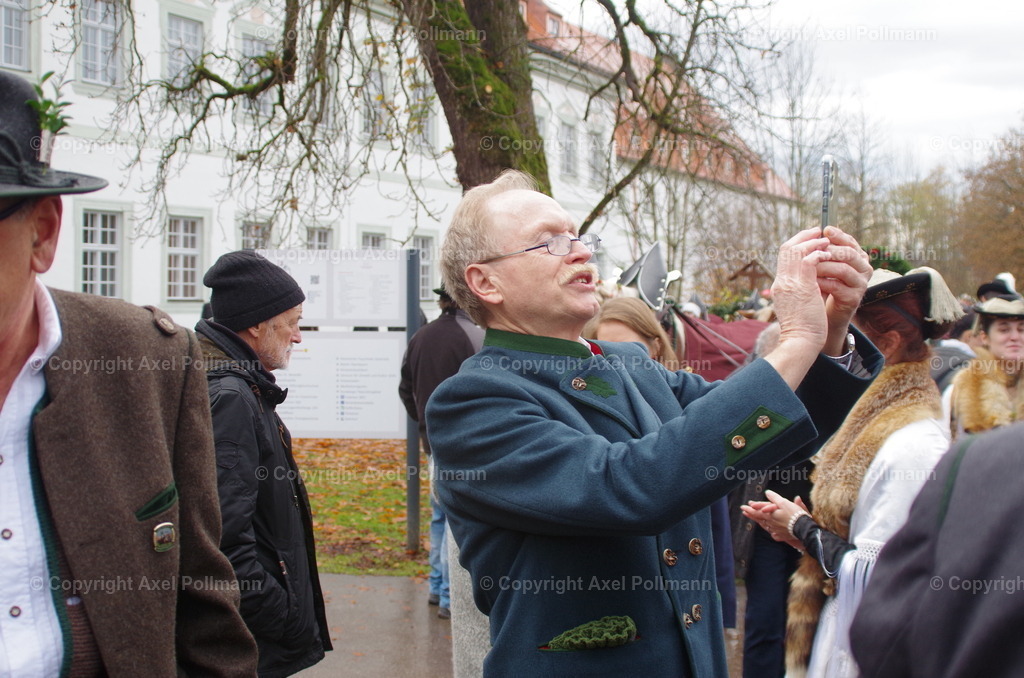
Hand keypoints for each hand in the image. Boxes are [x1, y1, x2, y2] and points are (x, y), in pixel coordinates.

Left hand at [740, 491, 808, 550]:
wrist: (804, 529)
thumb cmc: (794, 514)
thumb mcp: (784, 503)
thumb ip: (774, 498)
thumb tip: (767, 492)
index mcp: (770, 515)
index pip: (757, 511)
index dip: (751, 508)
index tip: (744, 506)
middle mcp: (771, 523)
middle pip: (759, 518)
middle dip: (751, 514)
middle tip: (744, 511)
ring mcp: (776, 530)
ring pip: (764, 525)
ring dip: (758, 521)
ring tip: (753, 518)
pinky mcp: (782, 535)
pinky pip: (773, 532)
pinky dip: (769, 529)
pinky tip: (769, 530)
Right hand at [770, 229, 833, 354]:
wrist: (800, 341)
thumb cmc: (803, 328)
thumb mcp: (799, 303)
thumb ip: (803, 289)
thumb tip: (816, 279)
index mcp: (780, 285)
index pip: (783, 257)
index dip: (797, 244)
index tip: (810, 240)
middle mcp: (782, 281)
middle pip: (787, 248)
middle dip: (804, 237)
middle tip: (818, 231)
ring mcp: (790, 282)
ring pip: (798, 250)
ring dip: (813, 242)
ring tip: (826, 240)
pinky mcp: (803, 285)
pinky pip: (810, 259)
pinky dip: (819, 253)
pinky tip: (829, 253)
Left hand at [816, 227, 871, 354]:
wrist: (826, 314)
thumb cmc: (824, 285)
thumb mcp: (825, 265)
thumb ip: (824, 250)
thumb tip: (814, 230)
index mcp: (858, 258)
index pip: (850, 242)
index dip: (839, 235)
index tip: (825, 230)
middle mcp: (864, 269)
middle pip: (849, 254)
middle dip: (829, 250)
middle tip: (813, 250)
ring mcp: (861, 284)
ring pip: (843, 269)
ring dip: (823, 266)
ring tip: (808, 266)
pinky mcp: (854, 299)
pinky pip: (837, 286)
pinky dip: (822, 282)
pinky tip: (811, 281)